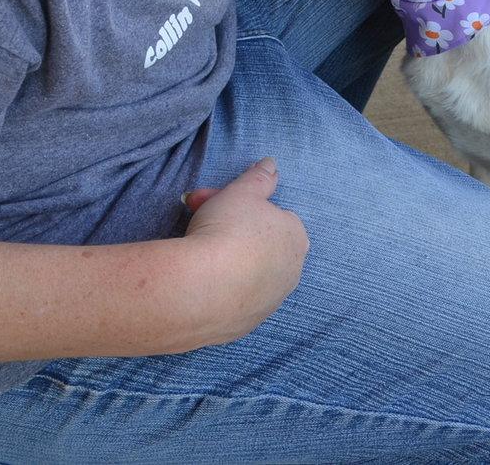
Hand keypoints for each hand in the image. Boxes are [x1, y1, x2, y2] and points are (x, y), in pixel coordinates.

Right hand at [178, 157, 308, 347]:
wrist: (199, 289)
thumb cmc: (226, 231)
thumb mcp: (241, 192)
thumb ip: (259, 177)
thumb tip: (272, 164)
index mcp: (296, 237)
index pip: (271, 215)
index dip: (238, 205)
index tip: (210, 202)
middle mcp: (291, 271)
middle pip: (259, 243)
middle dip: (228, 229)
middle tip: (193, 218)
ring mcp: (270, 302)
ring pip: (248, 274)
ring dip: (226, 261)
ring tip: (195, 254)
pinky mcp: (246, 325)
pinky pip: (234, 301)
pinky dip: (219, 290)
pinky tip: (198, 283)